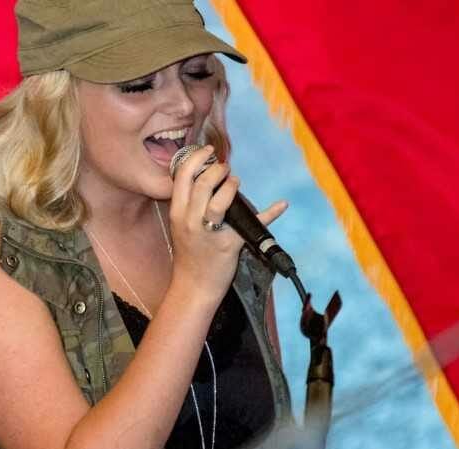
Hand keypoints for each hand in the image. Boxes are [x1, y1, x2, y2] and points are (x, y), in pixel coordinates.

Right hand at [166, 145, 286, 298]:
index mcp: (177, 212)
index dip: (197, 158)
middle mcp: (190, 220)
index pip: (182, 175)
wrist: (193, 286)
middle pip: (202, 183)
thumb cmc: (189, 254)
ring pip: (220, 200)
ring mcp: (208, 232)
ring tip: (236, 183)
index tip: (208, 151)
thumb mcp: (181, 225)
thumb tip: (208, 179)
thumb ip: (190, 203)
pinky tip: (282, 205)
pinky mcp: (228, 245)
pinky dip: (270, 213)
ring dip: (232, 186)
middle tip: (226, 169)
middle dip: (218, 169)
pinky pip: (252, 225)